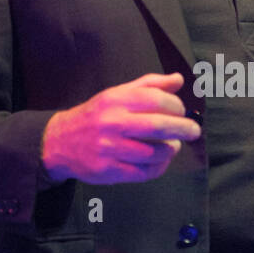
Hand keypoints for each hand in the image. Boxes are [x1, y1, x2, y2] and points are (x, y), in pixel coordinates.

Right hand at [40, 72, 200, 184]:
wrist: (59, 141)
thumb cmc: (97, 115)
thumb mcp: (118, 93)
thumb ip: (149, 85)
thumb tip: (178, 80)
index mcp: (116, 100)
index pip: (156, 100)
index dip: (176, 106)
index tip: (182, 111)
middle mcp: (112, 123)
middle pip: (158, 127)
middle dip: (183, 129)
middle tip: (194, 131)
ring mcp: (109, 148)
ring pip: (153, 153)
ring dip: (170, 150)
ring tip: (172, 146)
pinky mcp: (108, 170)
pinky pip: (143, 172)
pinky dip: (159, 167)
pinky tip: (161, 160)